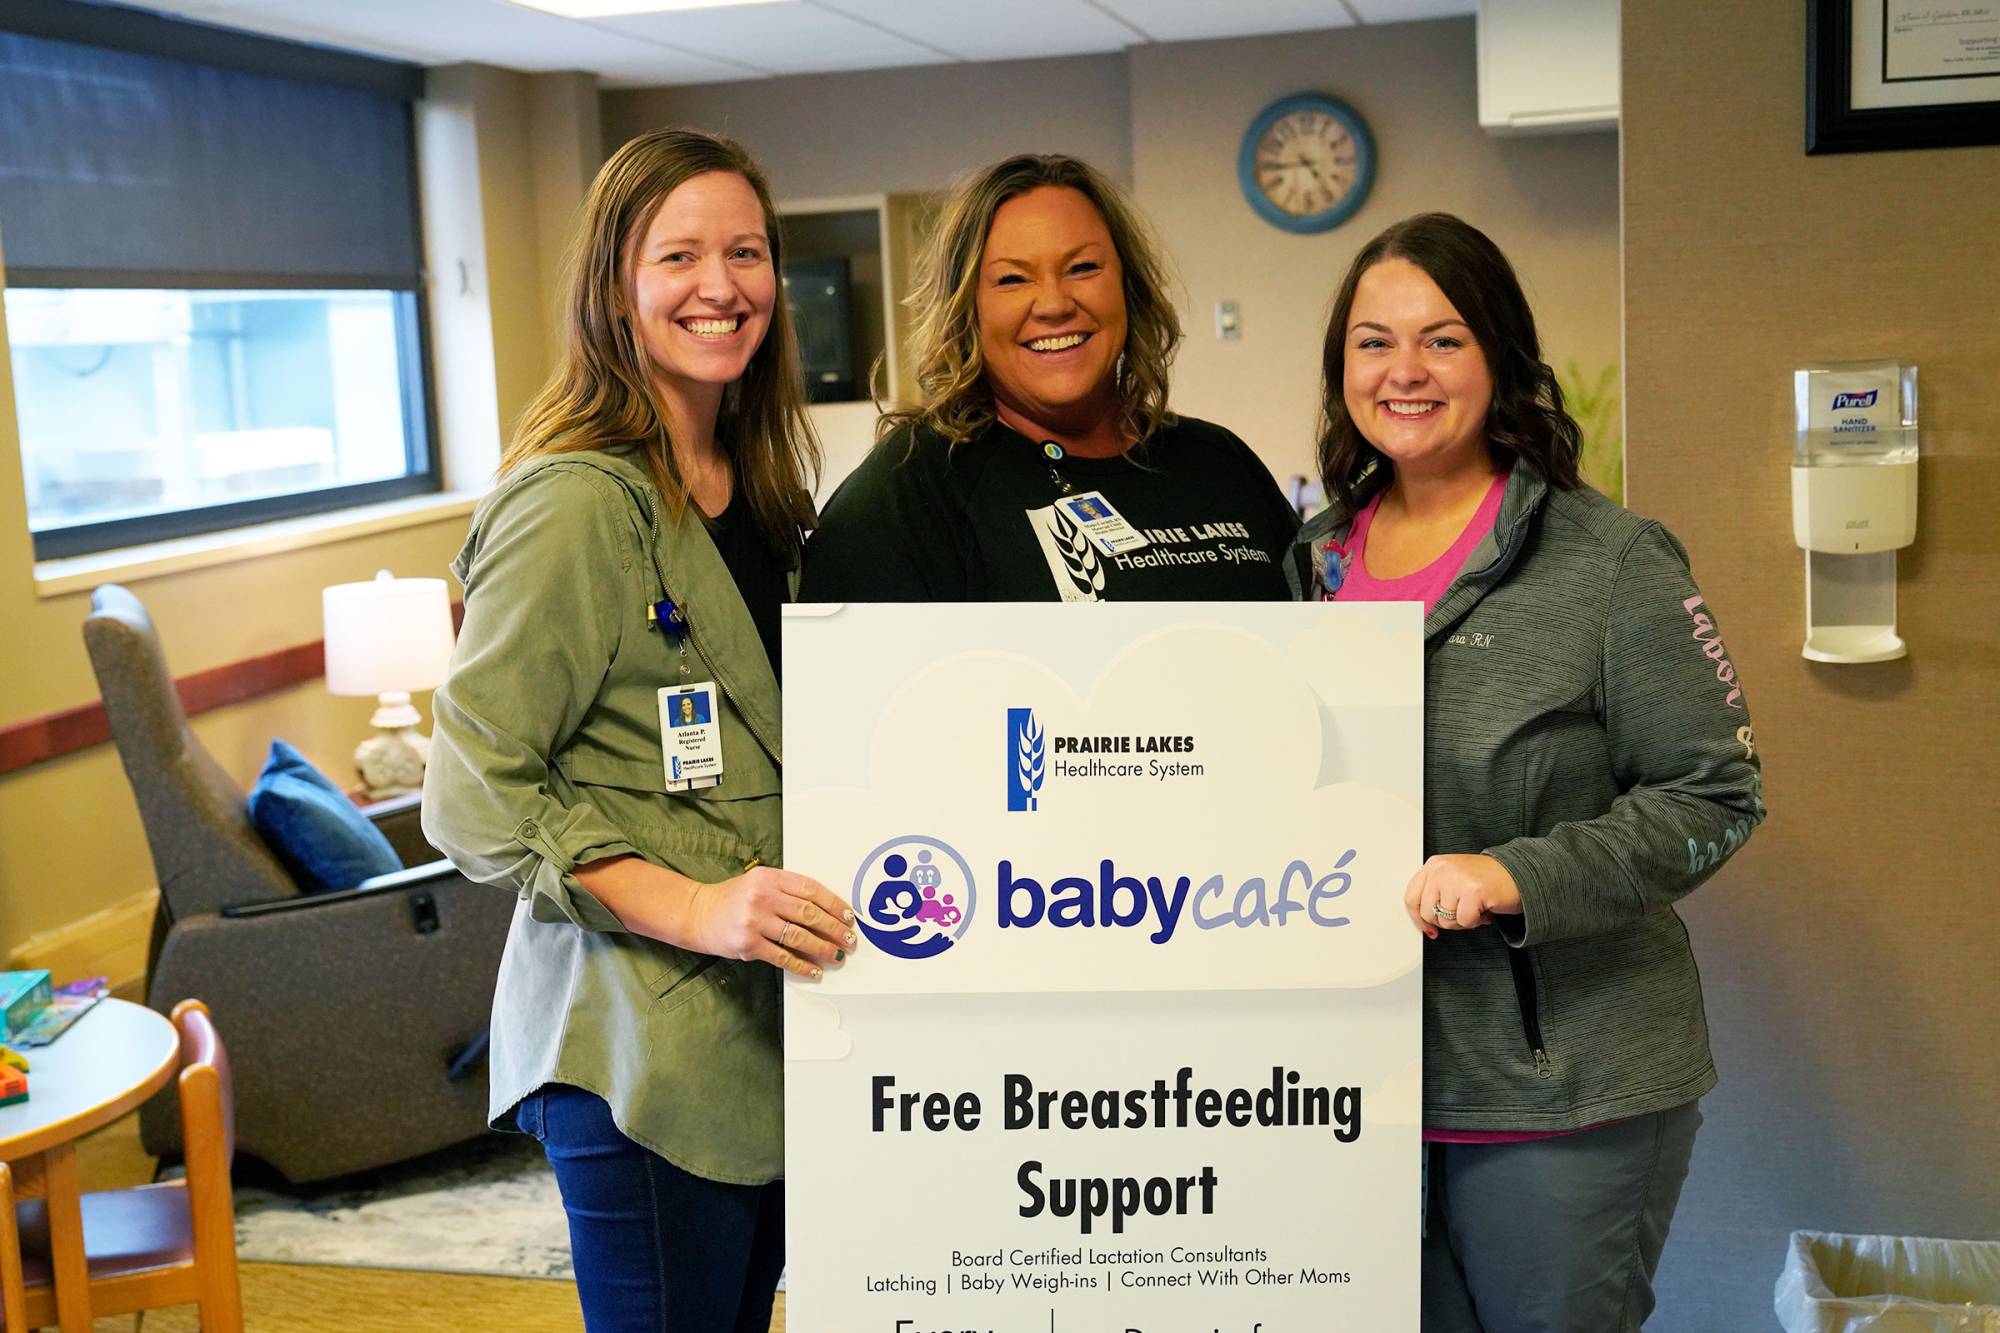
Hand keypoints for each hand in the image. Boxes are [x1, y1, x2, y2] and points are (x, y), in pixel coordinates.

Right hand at [688, 867, 855, 978]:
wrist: (698, 913)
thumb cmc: (734, 898)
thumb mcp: (759, 882)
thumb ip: (788, 890)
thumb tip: (826, 910)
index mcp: (770, 877)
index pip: (811, 889)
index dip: (834, 904)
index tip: (849, 916)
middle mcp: (763, 897)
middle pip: (808, 914)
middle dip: (834, 928)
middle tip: (849, 939)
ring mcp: (754, 921)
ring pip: (799, 937)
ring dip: (822, 948)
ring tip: (836, 955)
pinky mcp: (748, 944)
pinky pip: (782, 957)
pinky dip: (802, 965)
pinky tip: (814, 969)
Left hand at [1404, 854, 1521, 939]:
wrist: (1520, 873)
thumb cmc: (1487, 880)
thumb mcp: (1453, 879)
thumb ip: (1435, 893)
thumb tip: (1422, 922)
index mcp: (1434, 865)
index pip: (1411, 897)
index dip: (1419, 919)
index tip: (1429, 928)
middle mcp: (1442, 869)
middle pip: (1428, 913)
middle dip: (1447, 921)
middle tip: (1464, 912)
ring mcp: (1456, 879)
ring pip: (1446, 920)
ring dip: (1463, 921)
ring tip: (1475, 907)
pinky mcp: (1473, 891)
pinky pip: (1464, 921)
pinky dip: (1475, 922)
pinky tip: (1484, 910)